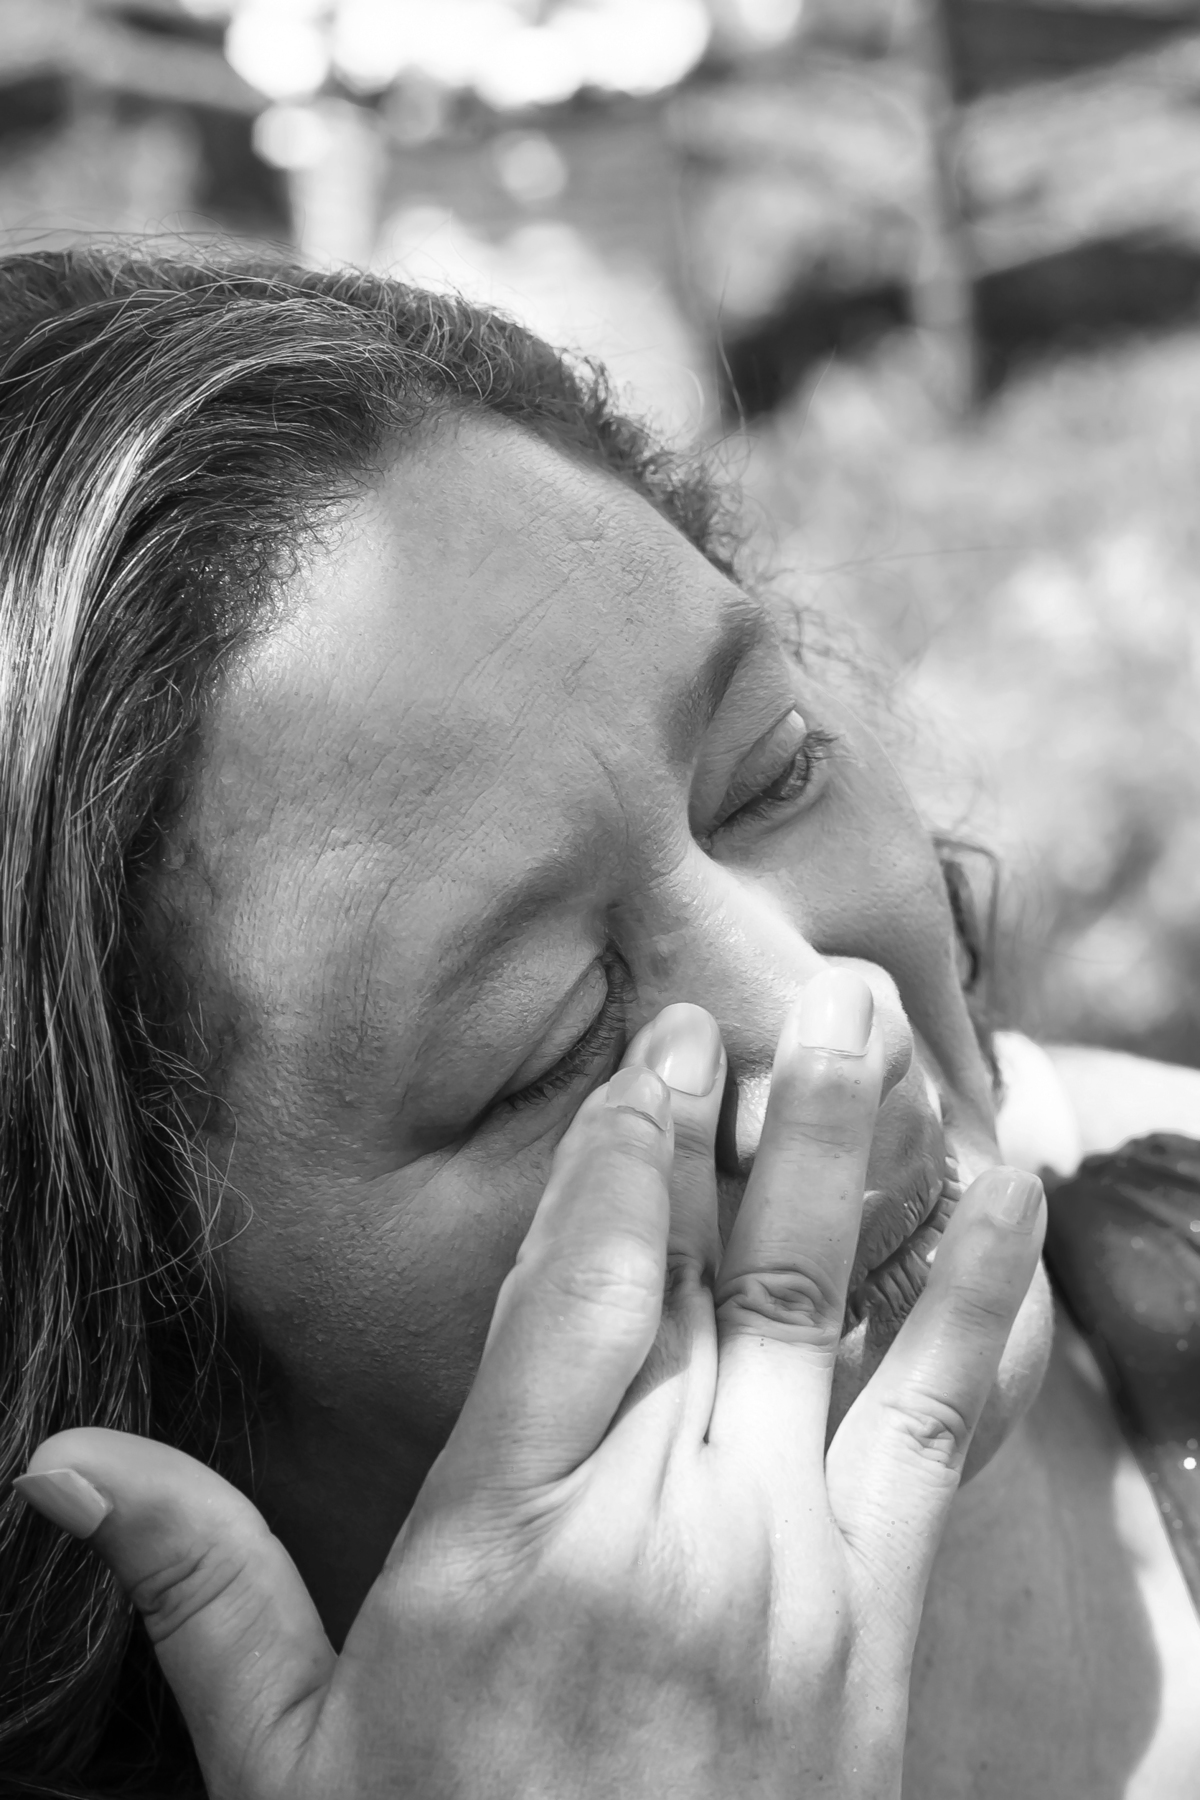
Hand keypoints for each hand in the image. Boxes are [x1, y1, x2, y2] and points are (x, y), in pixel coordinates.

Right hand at [15, 968, 1043, 1799]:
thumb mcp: (293, 1762)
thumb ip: (201, 1588)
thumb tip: (64, 1467)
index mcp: (503, 1544)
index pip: (576, 1288)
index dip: (623, 1151)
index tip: (659, 1047)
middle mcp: (660, 1528)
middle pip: (716, 1272)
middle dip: (754, 1114)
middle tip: (796, 993)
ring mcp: (788, 1567)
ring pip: (834, 1311)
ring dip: (867, 1158)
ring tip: (886, 1032)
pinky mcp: (878, 1620)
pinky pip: (939, 1425)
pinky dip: (977, 1298)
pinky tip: (1007, 1198)